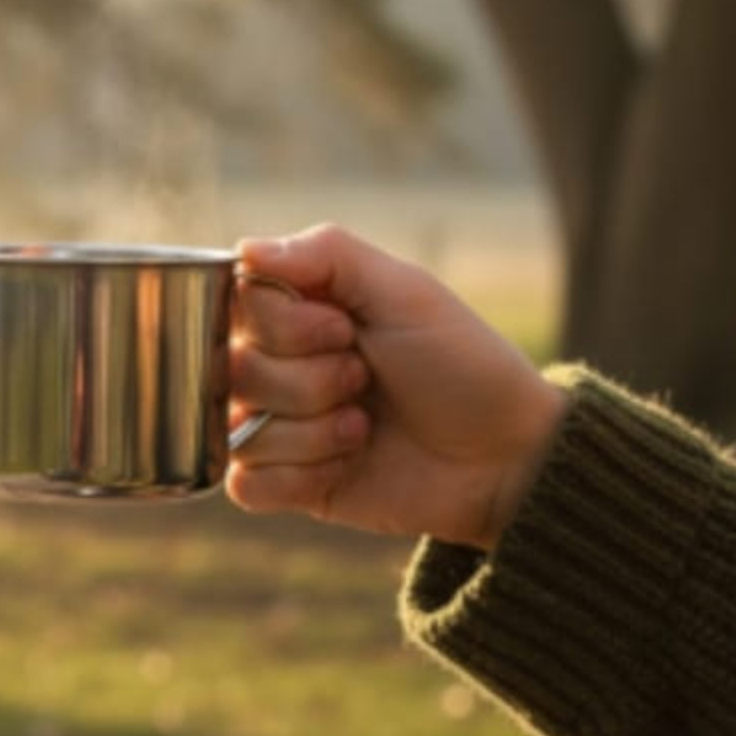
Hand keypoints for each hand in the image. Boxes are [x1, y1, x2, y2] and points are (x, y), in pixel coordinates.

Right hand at [224, 224, 567, 552]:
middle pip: (234, 370)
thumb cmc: (461, 365)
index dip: (286, 325)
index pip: (238, 306)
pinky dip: (298, 477)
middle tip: (364, 381)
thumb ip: (325, 254)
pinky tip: (345, 467)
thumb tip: (244, 249)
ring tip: (364, 428)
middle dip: (310, 381)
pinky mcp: (287, 486)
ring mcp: (279, 428)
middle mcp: (280, 367)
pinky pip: (244, 485)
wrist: (501, 456)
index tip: (346, 330)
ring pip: (239, 429)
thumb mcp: (404, 292)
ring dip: (313, 432)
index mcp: (301, 312)